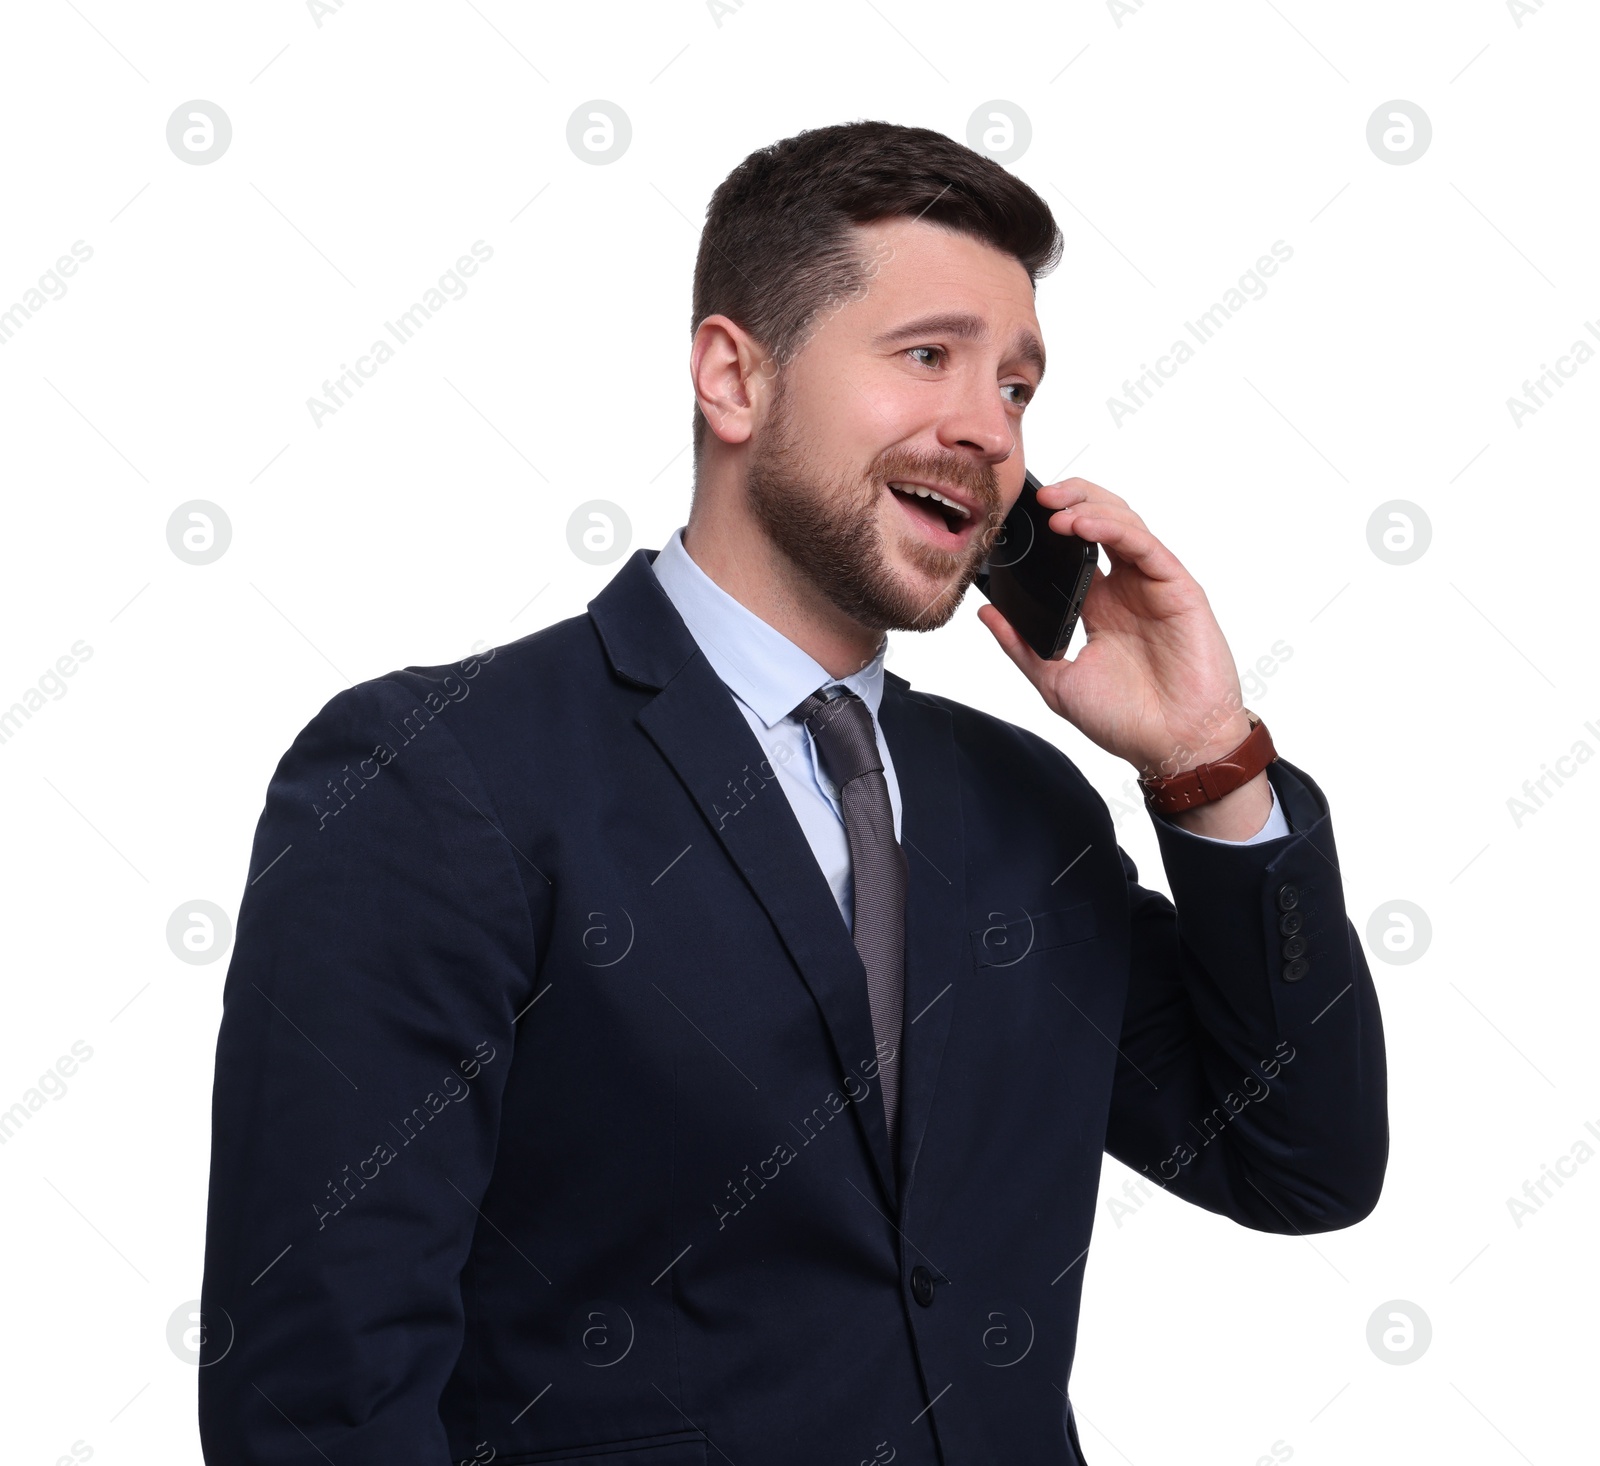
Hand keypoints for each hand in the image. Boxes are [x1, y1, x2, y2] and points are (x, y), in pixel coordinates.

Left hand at [976, 477, 1264, 806]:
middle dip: (1071, 499)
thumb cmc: (1127, 721)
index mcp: (1098, 605)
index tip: (1017, 518)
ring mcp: (1152, 586)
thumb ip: (1021, 645)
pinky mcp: (1178, 589)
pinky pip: (1145, 546)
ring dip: (1089, 507)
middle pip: (1101, 521)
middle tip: (1037, 497)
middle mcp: (1126, 588)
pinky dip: (1114, 528)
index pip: (1074, 548)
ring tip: (1055, 510)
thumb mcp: (1056, 681)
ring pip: (1125, 523)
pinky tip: (1084, 525)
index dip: (1050, 526)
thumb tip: (986, 614)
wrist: (1173, 747)